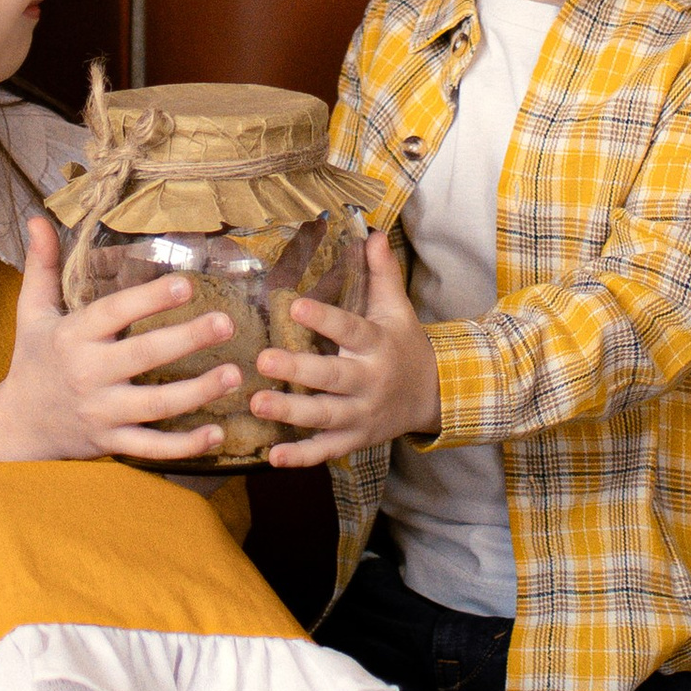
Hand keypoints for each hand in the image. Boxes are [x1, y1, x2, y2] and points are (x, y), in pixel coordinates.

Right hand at [0, 217, 244, 464]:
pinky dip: (185, 446)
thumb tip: (39, 217)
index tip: (186, 284)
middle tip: (227, 323)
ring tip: (235, 374)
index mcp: (73, 337)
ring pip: (155, 406)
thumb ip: (42, 266)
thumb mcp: (32, 312)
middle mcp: (88, 374)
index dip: (149, 299)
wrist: (18, 426)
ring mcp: (102, 413)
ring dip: (197, 392)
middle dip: (186, 340)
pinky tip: (217, 432)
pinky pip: (152, 448)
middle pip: (143, 357)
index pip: (114, 314)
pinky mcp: (112, 443)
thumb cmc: (33, 360)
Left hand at [249, 229, 439, 465]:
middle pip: (333, 377)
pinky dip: (302, 457)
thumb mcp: (397, 309)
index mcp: (378, 344)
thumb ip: (382, 274)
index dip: (324, 319)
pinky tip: (273, 456)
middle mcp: (370, 381)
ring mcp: (362, 415)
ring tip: (257, 402)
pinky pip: (327, 451)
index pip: (350, 329)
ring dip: (290, 412)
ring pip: (325, 417)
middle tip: (264, 359)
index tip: (294, 306)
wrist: (432, 397)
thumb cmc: (404, 345)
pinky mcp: (355, 440)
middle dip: (299, 370)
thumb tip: (372, 233)